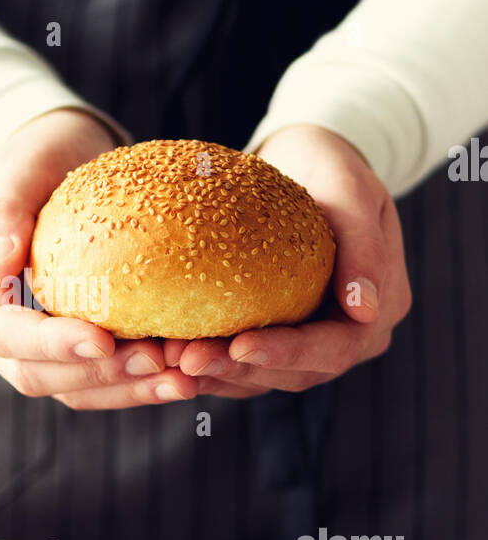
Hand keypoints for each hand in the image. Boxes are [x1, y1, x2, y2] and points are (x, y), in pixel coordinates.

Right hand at [0, 109, 202, 408]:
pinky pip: (98, 380)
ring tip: (181, 380)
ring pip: (69, 388)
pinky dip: (137, 383)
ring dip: (125, 390)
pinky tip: (182, 375)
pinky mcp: (67, 348)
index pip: (2, 330)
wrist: (58, 159)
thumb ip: (5, 208)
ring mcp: (28, 342)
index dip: (50, 343)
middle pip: (34, 374)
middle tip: (159, 362)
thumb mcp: (21, 160)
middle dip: (98, 375)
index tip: (104, 339)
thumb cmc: (40, 149)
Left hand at [174, 123, 411, 395]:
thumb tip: (366, 311)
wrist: (304, 162)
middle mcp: (343, 339)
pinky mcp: (269, 338)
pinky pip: (237, 363)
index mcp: (374, 315)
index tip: (241, 346)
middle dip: (239, 370)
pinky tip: (165, 354)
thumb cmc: (331, 167)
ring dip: (214, 373)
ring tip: (169, 360)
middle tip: (188, 360)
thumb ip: (364, 247)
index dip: (287, 354)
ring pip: (259, 377)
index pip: (333, 348)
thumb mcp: (352, 191)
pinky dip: (205, 362)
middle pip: (292, 374)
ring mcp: (306, 344)